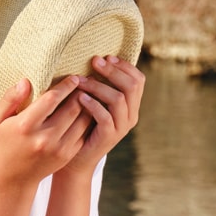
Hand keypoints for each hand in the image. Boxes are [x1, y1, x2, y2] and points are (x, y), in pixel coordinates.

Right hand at [0, 75, 93, 187]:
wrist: (12, 178)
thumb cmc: (3, 143)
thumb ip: (10, 98)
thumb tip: (26, 81)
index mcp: (26, 126)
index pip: (52, 99)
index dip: (65, 86)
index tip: (74, 77)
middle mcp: (44, 138)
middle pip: (72, 108)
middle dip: (80, 93)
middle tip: (85, 82)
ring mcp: (58, 149)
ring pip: (82, 121)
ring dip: (87, 106)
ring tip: (88, 95)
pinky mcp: (66, 155)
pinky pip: (83, 133)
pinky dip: (87, 121)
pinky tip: (86, 112)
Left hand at [61, 55, 144, 176]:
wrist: (76, 159)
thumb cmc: (82, 126)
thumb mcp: (94, 103)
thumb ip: (99, 86)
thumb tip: (94, 58)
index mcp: (131, 106)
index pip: (138, 80)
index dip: (124, 66)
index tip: (106, 57)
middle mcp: (131, 116)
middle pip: (132, 86)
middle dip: (113, 71)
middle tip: (95, 61)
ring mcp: (121, 127)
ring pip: (119, 99)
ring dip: (98, 86)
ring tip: (80, 80)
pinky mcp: (109, 137)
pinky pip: (105, 116)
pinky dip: (93, 104)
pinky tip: (80, 98)